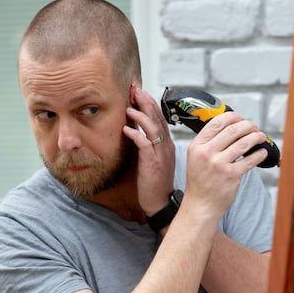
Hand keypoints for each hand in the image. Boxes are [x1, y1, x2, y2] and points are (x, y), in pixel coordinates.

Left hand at [123, 85, 175, 215]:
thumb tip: (135, 130)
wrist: (160, 202)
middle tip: (136, 89)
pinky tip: (126, 129)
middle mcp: (166, 146)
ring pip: (153, 128)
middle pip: (158, 118)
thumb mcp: (153, 159)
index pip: (160, 118)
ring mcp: (161, 154)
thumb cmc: (154, 182)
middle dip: (146, 102)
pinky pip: (145, 145)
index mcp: (166, 144)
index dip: (150, 104)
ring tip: (130, 106)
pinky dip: (136, 135)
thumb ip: (147, 144)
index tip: (139, 92)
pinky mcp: (153, 163)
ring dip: (141, 116)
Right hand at [184, 111, 267, 219]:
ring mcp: (219, 164)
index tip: (240, 118)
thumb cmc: (200, 182)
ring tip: (260, 137)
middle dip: (248, 125)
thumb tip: (230, 128)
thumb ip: (208, 143)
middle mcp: (207, 153)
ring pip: (244, 142)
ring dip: (256, 137)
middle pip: (232, 130)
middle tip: (254, 127)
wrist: (201, 205)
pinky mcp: (231, 175)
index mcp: (197, 146)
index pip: (216, 123)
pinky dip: (259, 154)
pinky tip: (262, 152)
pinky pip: (250, 159)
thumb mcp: (195, 158)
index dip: (232, 117)